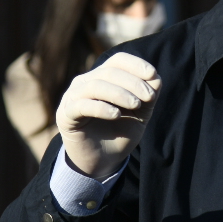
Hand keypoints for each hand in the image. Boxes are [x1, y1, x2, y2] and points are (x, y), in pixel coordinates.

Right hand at [56, 52, 162, 180]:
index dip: (136, 64)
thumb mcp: (140, 114)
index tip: (153, 75)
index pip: (118, 60)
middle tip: (149, 97)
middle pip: (109, 72)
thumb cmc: (120, 132)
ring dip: (120, 93)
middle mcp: (86, 82)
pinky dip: (101, 108)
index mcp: (103, 77)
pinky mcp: (66, 115)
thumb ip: (147, 96)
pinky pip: (82, 105)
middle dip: (133, 82)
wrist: (102, 161)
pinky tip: (116, 115)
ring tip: (136, 105)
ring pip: (96, 85)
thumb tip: (156, 78)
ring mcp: (73, 97)